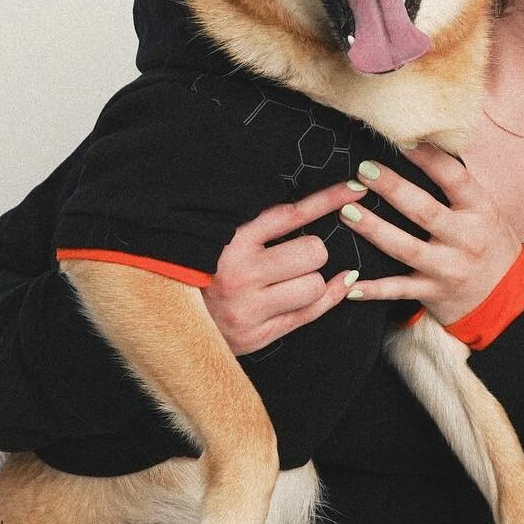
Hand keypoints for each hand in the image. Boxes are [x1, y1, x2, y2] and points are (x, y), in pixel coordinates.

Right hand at [201, 179, 366, 355]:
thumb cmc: (199, 271)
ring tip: (293, 278)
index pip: (290, 215)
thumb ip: (256, 226)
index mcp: (230, 243)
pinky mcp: (258, 334)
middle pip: (312, 252)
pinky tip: (340, 283)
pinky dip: (330, 295)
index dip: (327, 200)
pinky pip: (310, 313)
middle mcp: (240, 275)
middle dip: (312, 252)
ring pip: (315, 285)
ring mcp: (250, 308)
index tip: (355, 189)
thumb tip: (306, 208)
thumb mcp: (220, 238)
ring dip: (313, 279)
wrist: (168, 321)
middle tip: (296, 255)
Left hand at [340, 143, 523, 325]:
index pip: (454, 178)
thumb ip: (458, 187)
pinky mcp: (432, 293)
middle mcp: (466, 239)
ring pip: (405, 248)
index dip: (428, 158)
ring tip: (347, 211)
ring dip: (373, 230)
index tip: (402, 140)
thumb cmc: (490, 243)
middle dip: (392, 189)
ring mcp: (448, 268)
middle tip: (364, 171)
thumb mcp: (485, 211)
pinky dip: (374, 289)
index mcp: (481, 211)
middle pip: (424, 211)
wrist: (507, 297)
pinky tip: (350, 284)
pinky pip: (398, 290)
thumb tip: (421, 145)